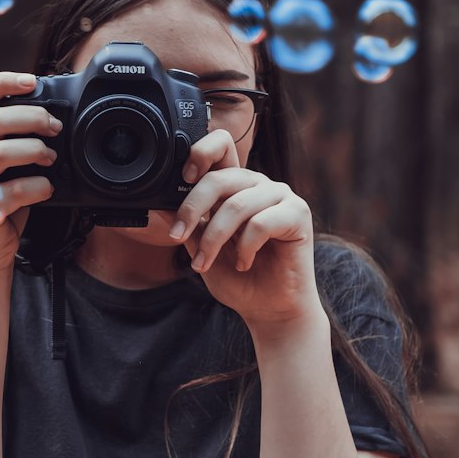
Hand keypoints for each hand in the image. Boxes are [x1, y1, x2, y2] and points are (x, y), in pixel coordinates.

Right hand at [0, 70, 60, 277]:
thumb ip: (3, 133)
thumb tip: (21, 91)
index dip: (2, 81)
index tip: (32, 80)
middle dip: (30, 117)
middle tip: (55, 126)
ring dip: (33, 150)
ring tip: (52, 157)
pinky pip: (9, 192)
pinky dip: (36, 187)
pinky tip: (48, 188)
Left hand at [169, 129, 325, 329]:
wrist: (268, 309)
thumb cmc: (238, 279)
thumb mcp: (201, 249)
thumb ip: (188, 225)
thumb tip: (160, 204)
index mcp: (235, 186)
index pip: (221, 148)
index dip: (201, 152)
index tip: (184, 176)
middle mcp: (258, 185)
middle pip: (220, 178)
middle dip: (192, 209)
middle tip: (177, 237)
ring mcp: (280, 196)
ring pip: (237, 205)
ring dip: (214, 239)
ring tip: (204, 265)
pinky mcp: (298, 214)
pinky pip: (261, 223)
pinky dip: (245, 248)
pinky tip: (244, 263)